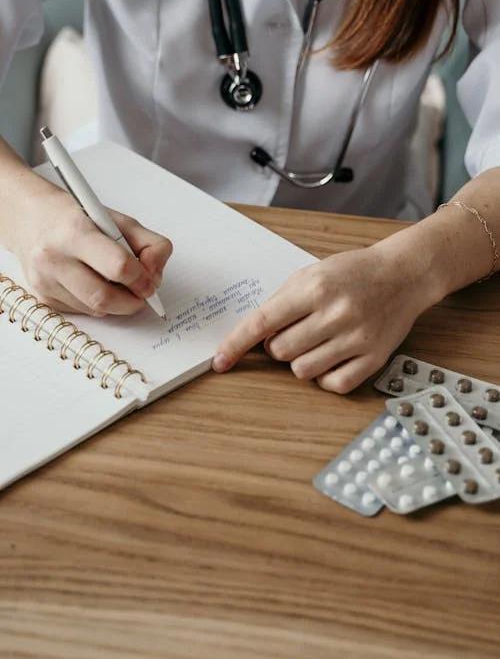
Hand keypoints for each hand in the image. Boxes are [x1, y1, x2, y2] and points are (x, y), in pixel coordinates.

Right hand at [12, 179, 171, 315]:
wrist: (30, 218)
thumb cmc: (76, 217)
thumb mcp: (118, 220)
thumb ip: (149, 244)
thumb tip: (155, 276)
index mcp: (76, 232)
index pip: (118, 267)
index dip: (142, 279)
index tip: (150, 281)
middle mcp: (54, 258)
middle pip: (105, 298)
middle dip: (132, 301)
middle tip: (142, 293)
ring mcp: (45, 281)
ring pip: (96, 310)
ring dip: (116, 303)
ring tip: (116, 282)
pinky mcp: (42, 298)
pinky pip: (83, 312)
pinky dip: (97, 304)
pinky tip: (93, 283)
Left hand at [213, 246, 433, 392]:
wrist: (403, 275)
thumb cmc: (353, 273)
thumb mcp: (312, 273)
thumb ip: (281, 301)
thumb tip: (253, 336)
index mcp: (315, 289)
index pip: (263, 322)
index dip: (236, 344)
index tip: (220, 361)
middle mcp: (336, 314)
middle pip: (280, 352)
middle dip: (278, 346)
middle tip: (297, 331)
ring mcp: (357, 339)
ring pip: (302, 371)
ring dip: (301, 361)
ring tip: (318, 341)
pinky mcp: (374, 359)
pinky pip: (332, 385)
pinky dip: (325, 377)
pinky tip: (333, 356)